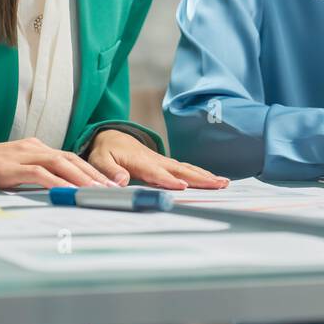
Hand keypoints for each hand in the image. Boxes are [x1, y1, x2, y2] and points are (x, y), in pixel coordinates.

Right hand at [0, 138, 117, 189]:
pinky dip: (57, 183)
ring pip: (60, 164)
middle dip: (94, 174)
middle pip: (71, 158)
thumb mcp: (10, 171)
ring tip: (98, 191)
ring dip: (82, 178)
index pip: (68, 158)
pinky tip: (68, 192)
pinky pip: (39, 174)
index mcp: (33, 148)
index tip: (106, 184)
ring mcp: (20, 155)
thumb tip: (53, 191)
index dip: (90, 170)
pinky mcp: (9, 167)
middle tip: (112, 188)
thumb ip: (31, 177)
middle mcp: (31, 148)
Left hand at [85, 129, 228, 189]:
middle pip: (180, 170)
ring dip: (205, 176)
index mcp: (140, 161)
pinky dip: (201, 174)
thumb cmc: (106, 151)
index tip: (182, 186)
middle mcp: (156, 161)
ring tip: (223, 183)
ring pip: (187, 169)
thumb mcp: (99, 160)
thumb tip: (122, 181)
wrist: (113, 137)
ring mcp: (163, 162)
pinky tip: (214, 180)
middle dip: (199, 178)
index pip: (156, 173)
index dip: (168, 180)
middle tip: (218, 184)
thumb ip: (110, 171)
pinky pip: (186, 169)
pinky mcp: (167, 165)